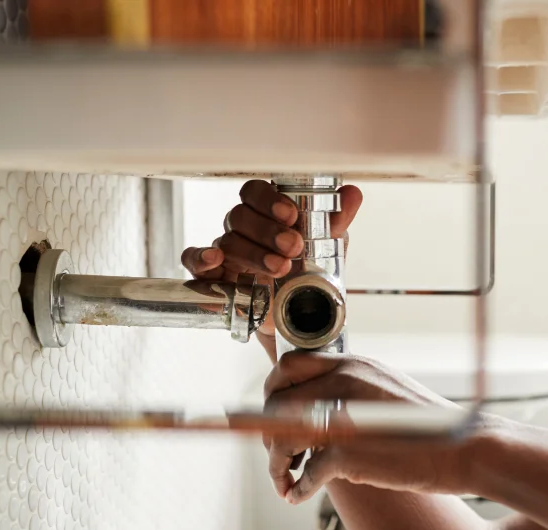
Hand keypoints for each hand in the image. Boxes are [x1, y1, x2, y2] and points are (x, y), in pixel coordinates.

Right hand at [180, 179, 363, 337]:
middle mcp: (243, 229)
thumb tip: (352, 194)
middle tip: (292, 247)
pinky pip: (194, 261)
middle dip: (267, 231)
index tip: (291, 215)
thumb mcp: (326, 248)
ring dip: (254, 253)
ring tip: (280, 268)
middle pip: (240, 215)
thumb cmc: (306, 274)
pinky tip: (216, 260)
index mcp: (267, 215)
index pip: (255, 192)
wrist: (298, 319)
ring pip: (227, 241)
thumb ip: (335, 221)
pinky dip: (201, 258)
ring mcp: (226, 252)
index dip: (269, 200)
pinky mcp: (214, 277)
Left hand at [261, 352, 481, 503]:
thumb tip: (319, 406)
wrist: (467, 448)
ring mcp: (344, 415)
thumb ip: (353, 391)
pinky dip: (296, 487)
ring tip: (286, 480)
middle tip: (281, 456)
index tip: (273, 415)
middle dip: (268, 432)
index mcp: (354, 364)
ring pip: (281, 436)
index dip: (273, 392)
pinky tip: (297, 495)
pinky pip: (305, 472)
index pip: (289, 366)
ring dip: (276, 463)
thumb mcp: (388, 391)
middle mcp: (344, 382)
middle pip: (276, 402)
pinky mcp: (347, 452)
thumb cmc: (432, 428)